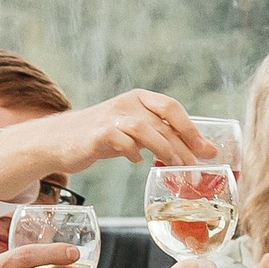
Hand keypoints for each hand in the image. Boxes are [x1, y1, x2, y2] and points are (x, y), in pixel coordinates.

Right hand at [0, 90, 211, 198]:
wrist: (60, 140)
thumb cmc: (103, 137)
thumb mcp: (134, 132)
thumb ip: (162, 137)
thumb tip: (200, 152)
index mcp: (139, 99)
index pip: (172, 107)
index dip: (192, 128)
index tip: (208, 150)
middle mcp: (127, 103)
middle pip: (164, 120)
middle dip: (184, 145)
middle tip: (196, 168)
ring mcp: (111, 116)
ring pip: (145, 128)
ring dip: (164, 148)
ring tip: (175, 168)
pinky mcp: (97, 133)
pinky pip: (121, 141)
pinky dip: (132, 151)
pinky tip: (138, 161)